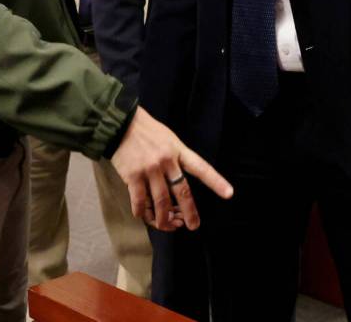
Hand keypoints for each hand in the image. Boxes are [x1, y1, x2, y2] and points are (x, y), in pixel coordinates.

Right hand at [111, 106, 232, 231]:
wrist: (121, 124)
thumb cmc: (146, 131)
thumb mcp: (168, 138)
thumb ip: (176, 158)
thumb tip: (177, 186)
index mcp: (178, 150)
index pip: (201, 168)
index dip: (216, 182)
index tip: (229, 194)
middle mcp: (166, 161)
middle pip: (182, 191)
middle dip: (190, 212)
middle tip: (193, 225)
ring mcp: (149, 169)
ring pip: (161, 202)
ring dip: (165, 218)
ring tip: (167, 226)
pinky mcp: (133, 176)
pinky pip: (140, 201)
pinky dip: (142, 213)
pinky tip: (143, 216)